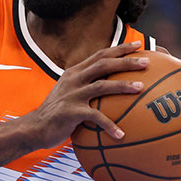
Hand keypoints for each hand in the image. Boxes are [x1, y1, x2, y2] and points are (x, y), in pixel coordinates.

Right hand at [26, 41, 148, 148]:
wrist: (34, 128)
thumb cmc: (57, 114)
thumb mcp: (69, 94)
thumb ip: (87, 87)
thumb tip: (113, 89)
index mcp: (75, 72)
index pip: (100, 54)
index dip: (120, 48)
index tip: (139, 46)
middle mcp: (73, 80)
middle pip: (103, 64)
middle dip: (126, 61)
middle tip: (146, 63)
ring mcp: (71, 95)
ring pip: (102, 86)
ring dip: (123, 86)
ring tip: (141, 88)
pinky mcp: (70, 112)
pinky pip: (95, 117)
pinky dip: (109, 125)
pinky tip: (121, 134)